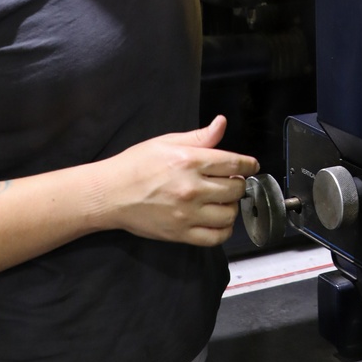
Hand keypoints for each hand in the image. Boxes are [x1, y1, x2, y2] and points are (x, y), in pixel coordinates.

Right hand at [94, 114, 258, 246]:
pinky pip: (215, 237)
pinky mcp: (180, 233)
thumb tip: (221, 123)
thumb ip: (199, 136)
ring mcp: (187, 214)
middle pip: (236, 188)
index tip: (251, 166)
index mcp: (190, 161)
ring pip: (229, 213)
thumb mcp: (167, 142)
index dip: (248, 164)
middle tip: (231, 181)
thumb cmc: (136, 165)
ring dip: (231, 206)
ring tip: (223, 200)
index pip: (234, 163)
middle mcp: (192, 188)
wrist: (109, 194)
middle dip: (238, 183)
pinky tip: (219, 220)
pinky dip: (224, 230)